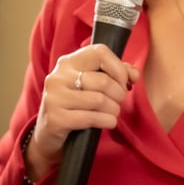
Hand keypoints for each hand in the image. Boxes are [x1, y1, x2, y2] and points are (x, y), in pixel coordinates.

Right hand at [26, 44, 139, 180]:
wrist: (49, 132)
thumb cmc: (76, 104)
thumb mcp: (93, 85)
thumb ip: (116, 73)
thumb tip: (134, 74)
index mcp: (68, 62)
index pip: (100, 52)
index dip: (118, 68)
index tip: (123, 82)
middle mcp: (58, 76)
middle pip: (103, 81)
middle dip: (119, 94)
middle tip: (117, 102)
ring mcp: (54, 97)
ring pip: (99, 100)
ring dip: (113, 110)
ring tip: (112, 113)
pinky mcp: (55, 118)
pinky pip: (91, 118)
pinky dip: (106, 121)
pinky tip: (107, 122)